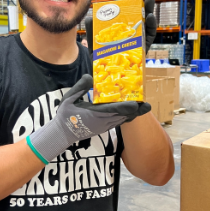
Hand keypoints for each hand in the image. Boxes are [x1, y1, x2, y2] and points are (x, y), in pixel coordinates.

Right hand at [27, 75, 150, 162]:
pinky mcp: (104, 127)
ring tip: (144, 106)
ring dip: (133, 113)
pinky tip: (134, 111)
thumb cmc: (65, 116)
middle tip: (147, 105)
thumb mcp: (68, 99)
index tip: (136, 104)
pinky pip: (118, 122)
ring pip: (122, 119)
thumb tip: (89, 77)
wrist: (63, 133)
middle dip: (135, 110)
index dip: (126, 107)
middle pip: (122, 116)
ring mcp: (104, 125)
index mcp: (93, 114)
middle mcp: (101, 121)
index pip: (112, 110)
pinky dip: (127, 116)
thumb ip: (79, 87)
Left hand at [85, 0, 157, 55]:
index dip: (122, 4)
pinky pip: (150, 35)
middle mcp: (130, 32)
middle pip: (135, 15)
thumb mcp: (94, 42)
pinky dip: (152, 25)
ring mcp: (139, 39)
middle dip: (134, 3)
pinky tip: (150, 16)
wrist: (105, 74)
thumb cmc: (101, 57)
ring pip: (145, 22)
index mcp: (118, 28)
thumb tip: (89, 18)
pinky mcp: (145, 47)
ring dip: (147, 9)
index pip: (122, 14)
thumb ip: (92, 30)